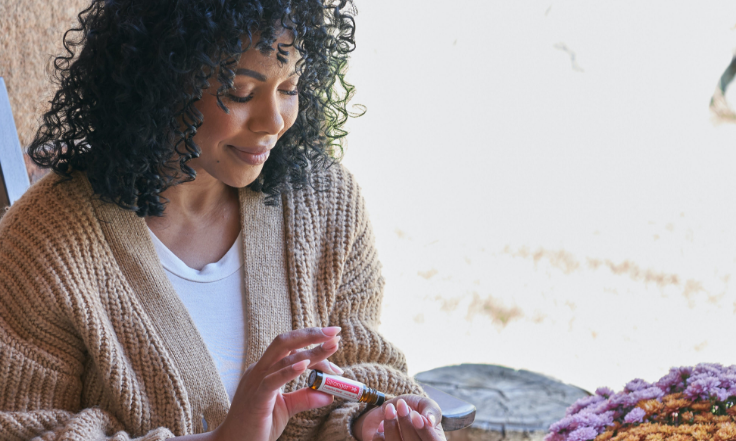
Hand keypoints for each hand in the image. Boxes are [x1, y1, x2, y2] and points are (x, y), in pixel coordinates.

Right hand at [211, 327, 343, 440]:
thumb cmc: (256, 425)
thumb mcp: (285, 408)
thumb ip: (304, 398)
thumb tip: (328, 394)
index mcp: (265, 370)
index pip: (291, 350)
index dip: (314, 347)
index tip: (334, 349)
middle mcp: (259, 370)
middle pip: (285, 342)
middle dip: (311, 334)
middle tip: (335, 332)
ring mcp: (256, 382)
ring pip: (283, 358)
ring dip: (310, 351)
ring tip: (330, 347)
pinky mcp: (256, 398)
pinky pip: (272, 381)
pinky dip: (289, 370)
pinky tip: (305, 364)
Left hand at [353, 395, 445, 440]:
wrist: (392, 410)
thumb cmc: (413, 408)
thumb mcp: (425, 404)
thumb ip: (432, 411)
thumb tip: (430, 421)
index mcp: (433, 440)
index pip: (433, 440)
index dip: (424, 430)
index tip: (415, 415)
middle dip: (405, 422)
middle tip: (401, 404)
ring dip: (391, 425)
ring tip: (390, 409)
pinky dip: (380, 433)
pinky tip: (382, 425)